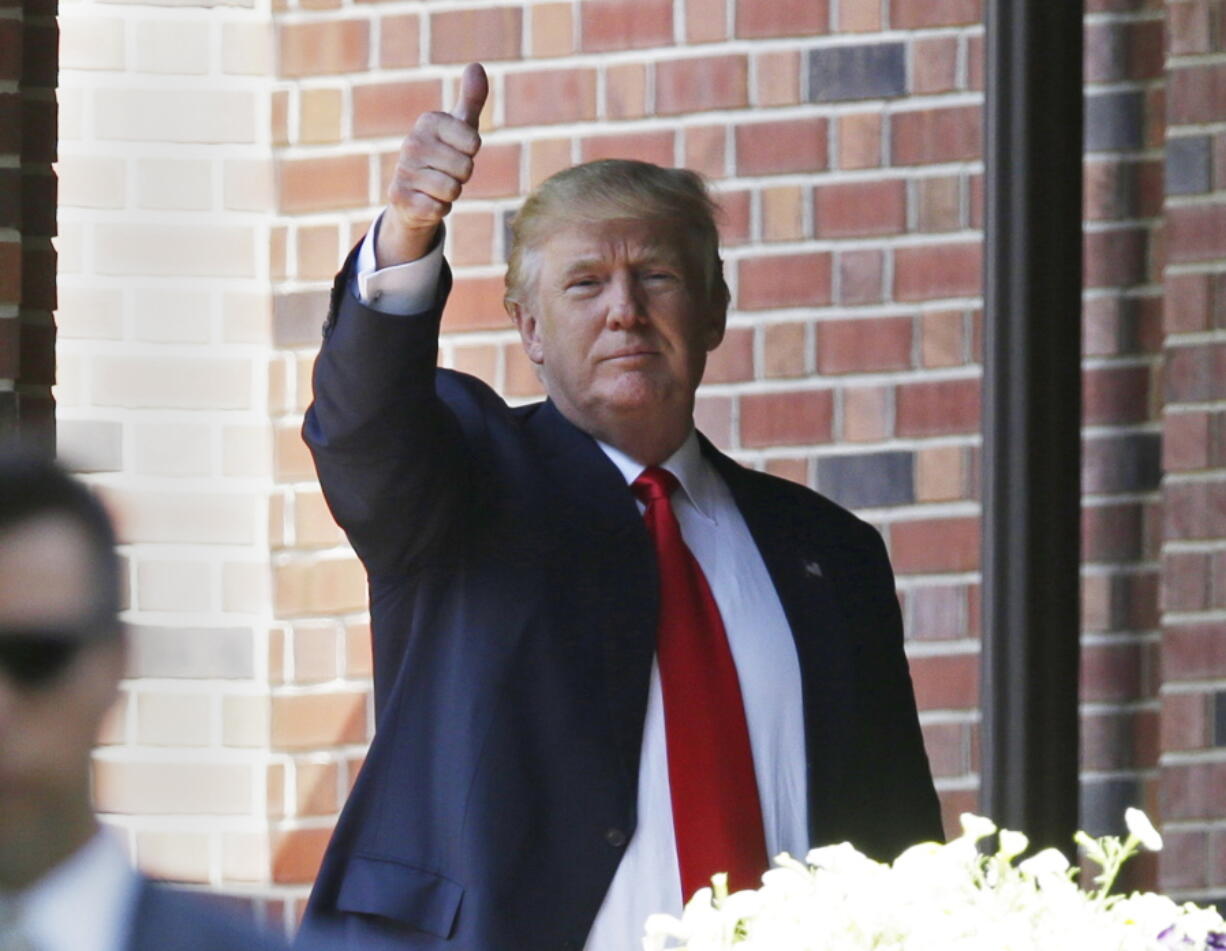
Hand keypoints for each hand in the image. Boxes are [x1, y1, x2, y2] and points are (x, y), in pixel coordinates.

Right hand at [376, 62, 488, 267]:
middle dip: (463, 176)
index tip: (459, 149)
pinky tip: (427, 201)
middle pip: (465, 168)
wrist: (414, 195)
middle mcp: (412, 142)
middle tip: (448, 171)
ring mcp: (403, 170)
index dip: (472, 152)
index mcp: (429, 121)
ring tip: (437, 185)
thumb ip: (472, 99)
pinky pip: (437, 208)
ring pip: (452, 189)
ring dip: (451, 193)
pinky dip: (439, 209)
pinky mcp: (398, 197)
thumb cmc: (445, 155)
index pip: (473, 142)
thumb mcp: (461, 126)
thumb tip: (476, 66)